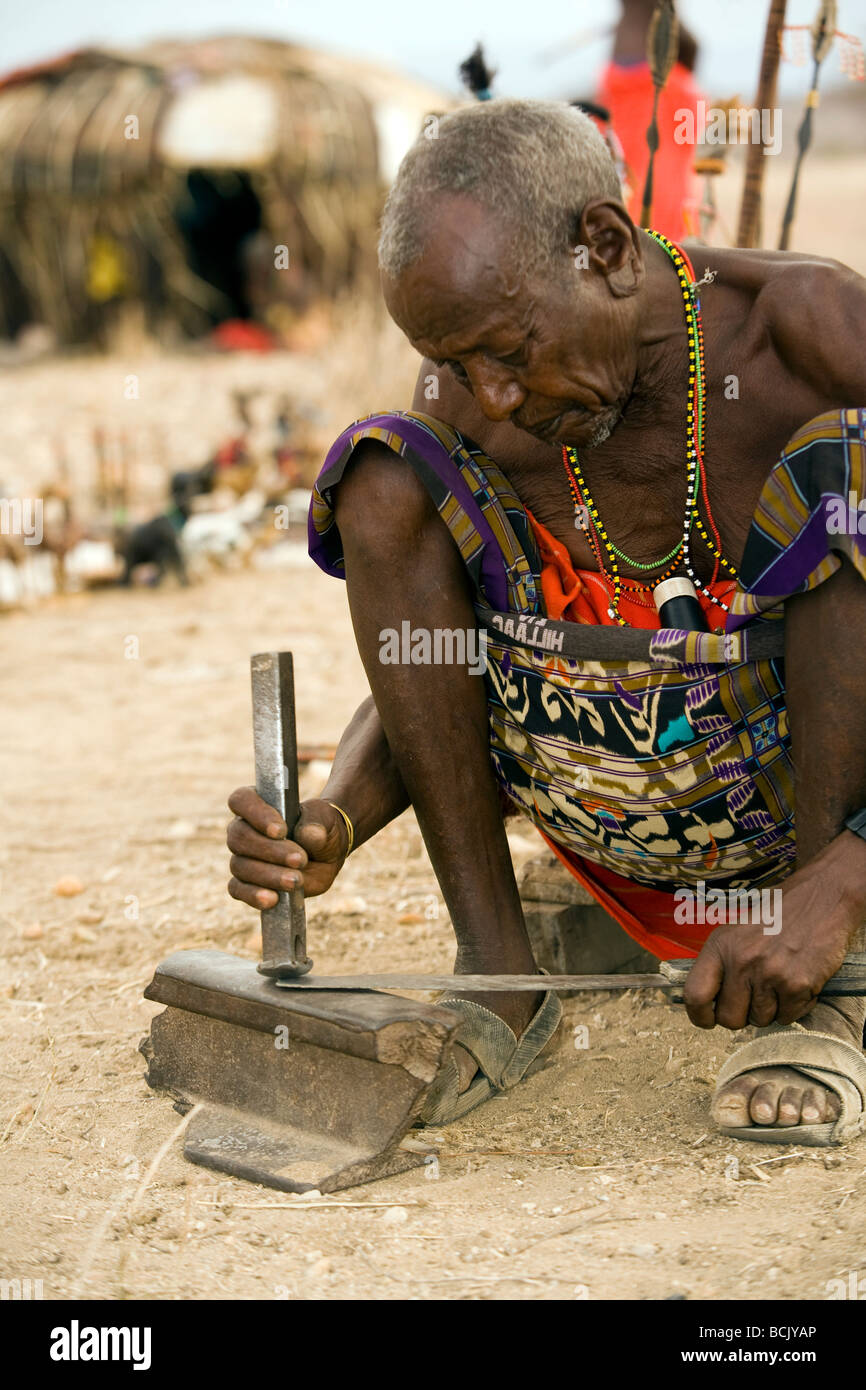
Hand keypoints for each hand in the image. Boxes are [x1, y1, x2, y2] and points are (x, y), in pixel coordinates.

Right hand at [227, 789, 349, 909]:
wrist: (327, 851)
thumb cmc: (320, 827)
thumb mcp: (324, 819)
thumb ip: (317, 824)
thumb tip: (309, 836)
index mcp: (257, 805)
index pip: (241, 800)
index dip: (256, 814)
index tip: (281, 831)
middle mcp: (244, 829)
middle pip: (239, 837)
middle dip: (270, 851)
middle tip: (300, 859)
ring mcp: (243, 857)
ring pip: (240, 865)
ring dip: (269, 875)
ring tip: (296, 880)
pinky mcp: (248, 882)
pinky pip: (238, 889)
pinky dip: (253, 895)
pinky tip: (272, 899)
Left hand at [683, 908, 848, 1031]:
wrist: (822, 899)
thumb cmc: (778, 916)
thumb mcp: (736, 931)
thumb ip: (721, 963)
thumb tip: (706, 1001)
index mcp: (720, 946)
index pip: (695, 994)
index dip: (699, 1016)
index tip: (707, 1020)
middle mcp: (741, 961)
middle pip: (729, 1018)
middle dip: (742, 1016)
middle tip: (754, 1000)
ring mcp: (769, 974)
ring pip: (760, 1020)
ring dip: (771, 1010)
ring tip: (780, 983)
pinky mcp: (797, 985)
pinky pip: (788, 1017)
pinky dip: (795, 1007)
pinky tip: (799, 983)